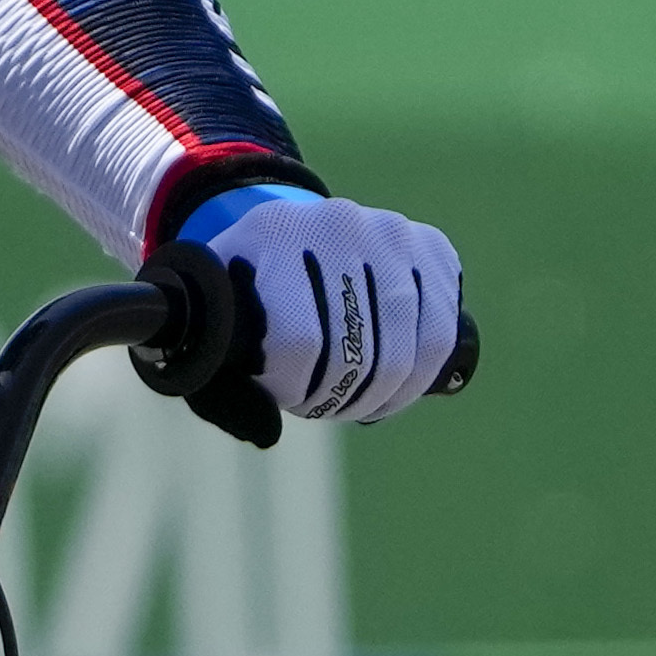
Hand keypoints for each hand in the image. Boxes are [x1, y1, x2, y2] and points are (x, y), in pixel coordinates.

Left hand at [184, 183, 469, 422]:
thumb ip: (223, 382)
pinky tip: (394, 386)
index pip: (301, 341)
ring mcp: (393, 232)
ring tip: (354, 399)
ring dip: (379, 396)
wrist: (287, 241)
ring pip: (404, 353)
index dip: (294, 388)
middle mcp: (340, 222)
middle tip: (320, 403)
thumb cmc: (246, 297)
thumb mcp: (215, 328)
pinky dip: (418, 377)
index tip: (282, 392)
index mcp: (276, 231)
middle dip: (337, 398)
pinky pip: (440, 337)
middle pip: (357, 352)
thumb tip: (268, 432)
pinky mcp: (431, 249)